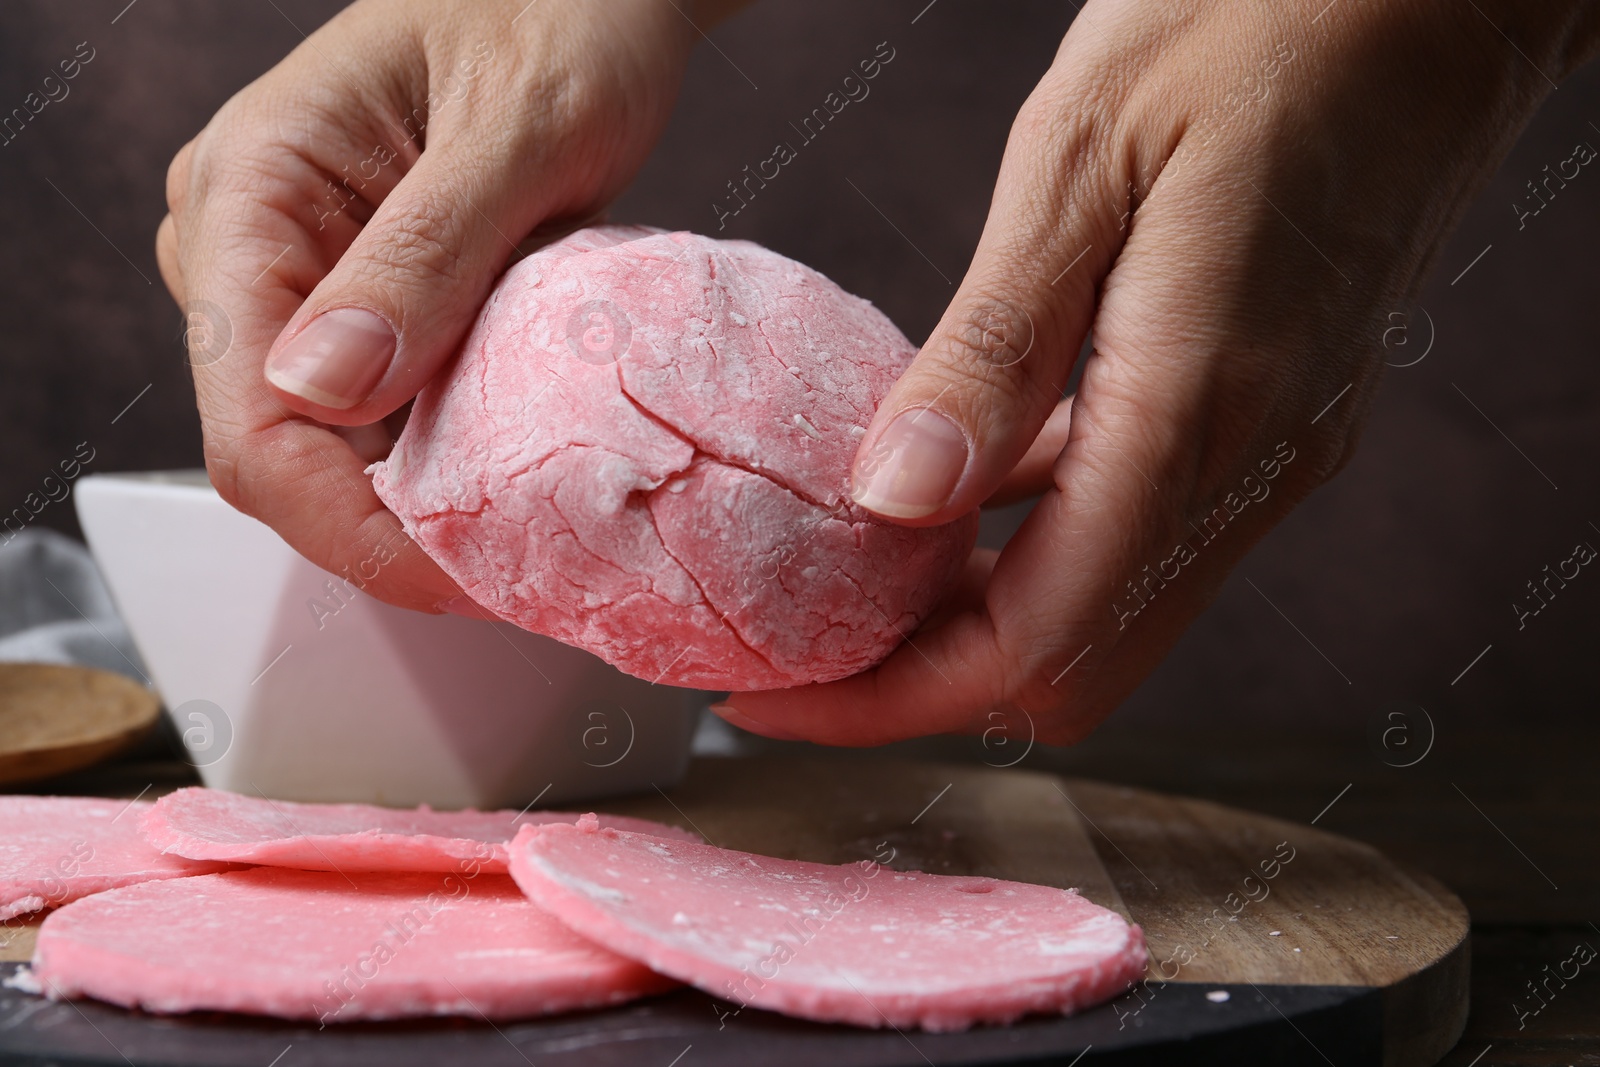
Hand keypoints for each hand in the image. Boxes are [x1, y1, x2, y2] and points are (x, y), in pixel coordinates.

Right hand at [157, 0, 701, 611]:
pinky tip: (516, 468)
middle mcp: (248, 243)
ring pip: (332, 444)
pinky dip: (448, 454)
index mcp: (251, 188)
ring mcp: (301, 277)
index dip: (350, 529)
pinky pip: (382, 411)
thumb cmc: (561, 16)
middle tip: (522, 566)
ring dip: (426, 499)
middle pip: (283, 450)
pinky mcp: (362, 299)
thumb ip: (424, 255)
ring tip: (532, 526)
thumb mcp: (517, 132)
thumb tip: (322, 390)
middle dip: (393, 528)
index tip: (465, 577)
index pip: (253, 420)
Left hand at [720, 0, 1599, 743]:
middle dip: (925, 683)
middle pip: (1073, 665)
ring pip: (1108, 616)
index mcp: (1196, 410)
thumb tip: (892, 499)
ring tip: (854, 586)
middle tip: (801, 646)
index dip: (894, 696)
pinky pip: (1138, 536)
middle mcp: (1250, 465)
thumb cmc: (1257, 26)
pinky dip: (1037, 552)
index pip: (1033, 642)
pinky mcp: (1272, 419)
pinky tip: (960, 497)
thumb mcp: (1082, 160)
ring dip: (980, 626)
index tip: (779, 699)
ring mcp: (1273, 452)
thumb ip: (994, 350)